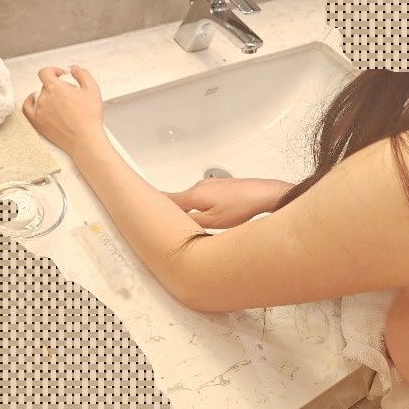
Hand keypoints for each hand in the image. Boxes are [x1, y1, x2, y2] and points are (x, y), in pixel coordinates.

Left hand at [22, 65, 105, 153]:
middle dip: (57, 86)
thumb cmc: (89, 117)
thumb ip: (82, 74)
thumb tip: (74, 69)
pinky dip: (30, 102)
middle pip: (46, 86)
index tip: (61, 75)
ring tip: (61, 102)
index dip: (53, 70)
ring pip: (40, 97)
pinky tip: (34, 101)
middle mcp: (44, 98)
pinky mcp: (38, 123)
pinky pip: (27, 109)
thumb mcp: (92, 89)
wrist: (85, 139)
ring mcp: (39, 111)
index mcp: (55, 88)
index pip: (45, 72)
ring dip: (49, 96)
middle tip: (70, 94)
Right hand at [165, 177, 293, 228]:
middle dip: (173, 211)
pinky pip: (202, 196)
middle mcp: (199, 185)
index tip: (145, 209)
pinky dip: (199, 206)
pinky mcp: (219, 186)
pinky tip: (209, 215)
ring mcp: (210, 184)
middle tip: (167, 223)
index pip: (167, 200)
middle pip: (178, 200)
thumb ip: (191, 222)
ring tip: (192, 224)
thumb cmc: (241, 208)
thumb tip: (176, 224)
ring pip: (191, 199)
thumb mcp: (213, 222)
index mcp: (194, 194)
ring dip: (189, 210)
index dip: (155, 205)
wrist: (263, 194)